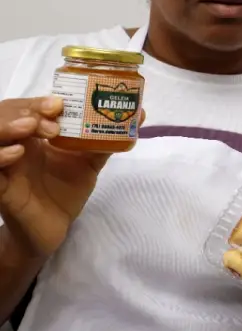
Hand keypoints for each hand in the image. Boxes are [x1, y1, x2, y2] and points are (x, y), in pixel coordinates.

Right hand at [0, 97, 141, 258]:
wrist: (54, 228)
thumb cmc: (66, 189)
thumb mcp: (89, 162)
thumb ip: (108, 140)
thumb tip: (138, 115)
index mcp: (33, 136)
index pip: (27, 108)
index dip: (38, 102)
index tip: (59, 103)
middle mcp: (15, 145)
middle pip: (5, 116)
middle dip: (26, 110)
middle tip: (51, 115)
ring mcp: (5, 166)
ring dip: (8, 127)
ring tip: (31, 127)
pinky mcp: (0, 188)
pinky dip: (0, 157)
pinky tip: (17, 154)